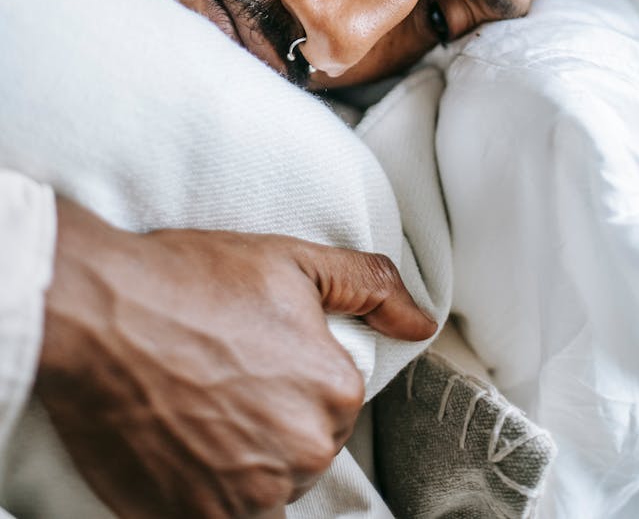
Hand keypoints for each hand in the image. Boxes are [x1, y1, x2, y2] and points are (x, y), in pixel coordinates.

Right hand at [37, 198, 434, 517]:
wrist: (100, 314)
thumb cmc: (192, 280)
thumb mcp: (292, 260)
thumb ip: (370, 287)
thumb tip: (422, 322)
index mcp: (333, 393)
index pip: (336, 397)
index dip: (295, 369)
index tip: (254, 348)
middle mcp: (301, 454)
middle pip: (304, 443)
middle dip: (273, 414)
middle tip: (221, 372)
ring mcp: (246, 495)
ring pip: (266, 482)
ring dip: (242, 455)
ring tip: (197, 404)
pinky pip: (223, 512)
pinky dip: (208, 488)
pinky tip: (183, 443)